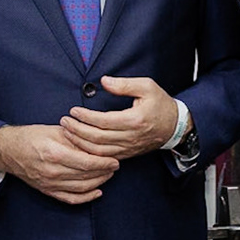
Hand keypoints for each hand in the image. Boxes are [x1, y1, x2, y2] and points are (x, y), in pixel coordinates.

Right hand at [0, 124, 117, 203]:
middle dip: (105, 172)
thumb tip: (97, 144)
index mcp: (55, 154)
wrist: (9, 150)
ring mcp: (50, 183)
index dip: (105, 163)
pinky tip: (97, 192)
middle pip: (87, 176)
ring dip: (99, 182)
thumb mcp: (55, 131)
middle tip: (115, 165)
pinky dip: (86, 197)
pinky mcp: (47, 190)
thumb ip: (77, 138)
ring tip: (108, 174)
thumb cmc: (31, 137)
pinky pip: (71, 199)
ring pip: (82, 188)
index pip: (88, 162)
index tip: (115, 160)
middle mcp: (53, 171)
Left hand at [60, 75, 177, 159]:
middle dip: (77, 131)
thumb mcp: (147, 86)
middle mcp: (131, 137)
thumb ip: (124, 84)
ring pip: (99, 152)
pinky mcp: (127, 155)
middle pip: (97, 139)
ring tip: (67, 132)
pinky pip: (104, 158)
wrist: (175, 127)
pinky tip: (79, 144)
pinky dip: (89, 153)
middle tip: (64, 122)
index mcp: (135, 120)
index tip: (73, 111)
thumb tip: (103, 81)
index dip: (85, 117)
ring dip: (80, 143)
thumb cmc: (161, 104)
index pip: (103, 121)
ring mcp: (128, 148)